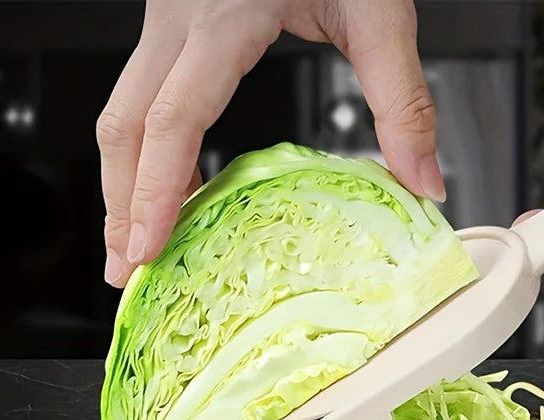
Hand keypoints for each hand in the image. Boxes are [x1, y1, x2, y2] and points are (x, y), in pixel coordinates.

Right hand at [98, 0, 443, 287]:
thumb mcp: (378, 9)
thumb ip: (403, 98)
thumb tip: (423, 182)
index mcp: (219, 15)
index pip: (173, 121)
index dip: (154, 192)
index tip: (147, 248)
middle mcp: (177, 20)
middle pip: (124, 126)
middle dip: (120, 204)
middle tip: (125, 270)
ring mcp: (168, 23)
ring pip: (122, 114)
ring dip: (123, 185)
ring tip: (136, 245)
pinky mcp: (176, 29)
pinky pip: (144, 101)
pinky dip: (147, 156)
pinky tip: (167, 192)